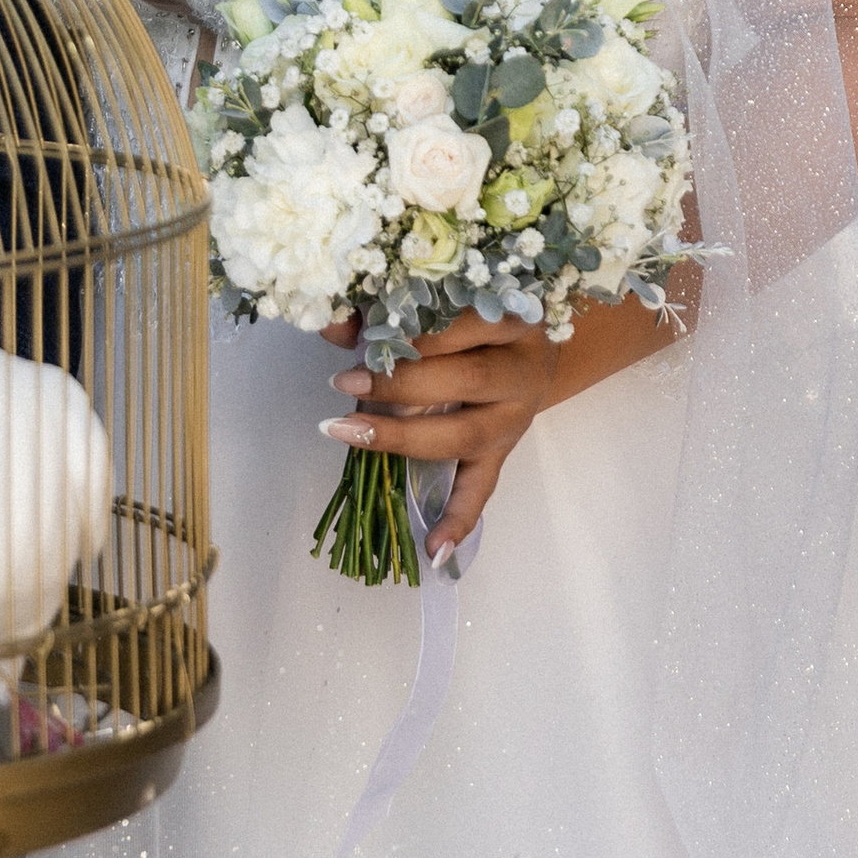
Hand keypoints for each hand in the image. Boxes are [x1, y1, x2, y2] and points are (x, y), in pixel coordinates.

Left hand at [318, 294, 678, 554]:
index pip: (465, 323)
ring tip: (351, 435)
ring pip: (468, 436)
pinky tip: (433, 549)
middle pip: (469, 380)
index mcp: (512, 320)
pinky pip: (482, 489)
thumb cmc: (471, 321)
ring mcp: (517, 418)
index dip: (412, 333)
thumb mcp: (442, 308)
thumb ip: (386, 312)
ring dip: (406, 439)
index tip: (360, 341)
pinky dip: (458, 520)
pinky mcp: (505, 453)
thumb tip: (328, 320)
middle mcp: (523, 371)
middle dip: (403, 384)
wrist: (529, 347)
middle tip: (345, 384)